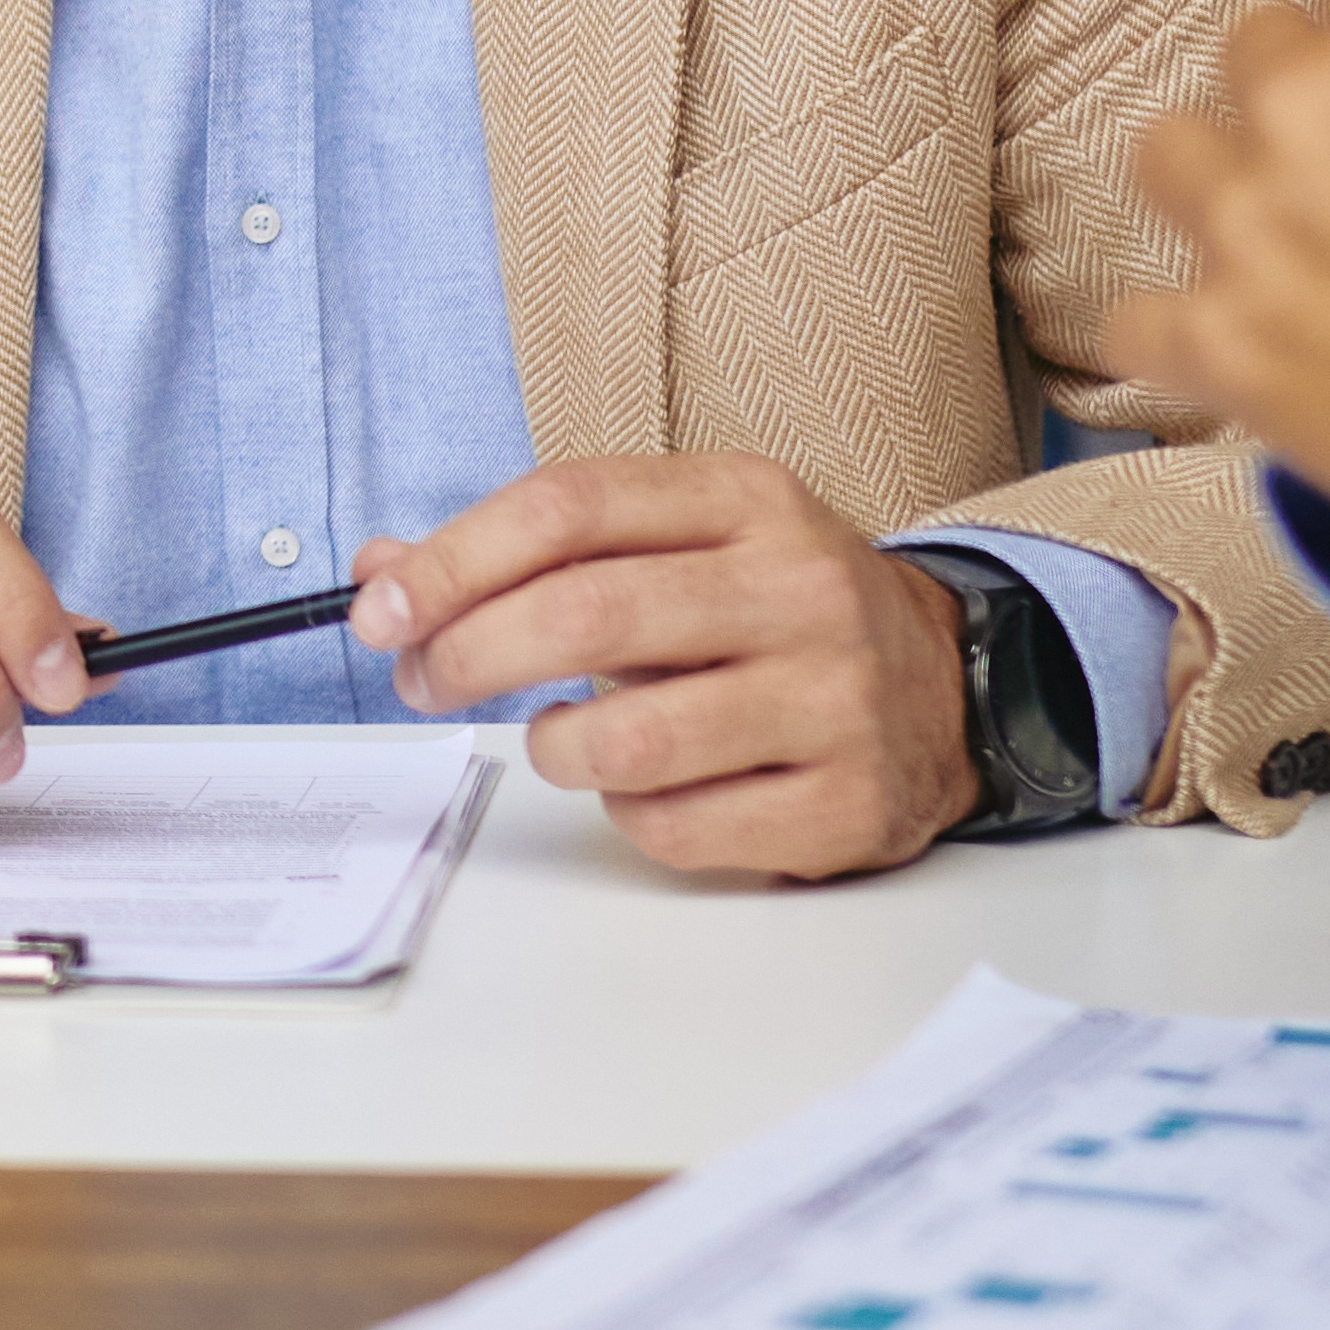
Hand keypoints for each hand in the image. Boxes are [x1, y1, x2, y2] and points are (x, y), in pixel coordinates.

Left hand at [342, 452, 985, 877]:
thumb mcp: (676, 544)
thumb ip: (534, 552)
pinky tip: (653, 786)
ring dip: (554, 749)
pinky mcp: (845, 803)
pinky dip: (631, 816)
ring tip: (562, 739)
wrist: (948, 687)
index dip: (453, 560)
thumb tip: (384, 569)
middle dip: (469, 654)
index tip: (381, 609)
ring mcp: (833, 700)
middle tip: (423, 679)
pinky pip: (676, 828)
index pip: (570, 507)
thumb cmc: (773, 613)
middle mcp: (799, 589)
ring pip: (624, 742)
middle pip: (586, 615)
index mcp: (747, 500)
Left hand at [1120, 0, 1329, 503]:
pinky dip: (1183, 335)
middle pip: (1267, 51)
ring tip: (1307, 239)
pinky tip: (1244, 345)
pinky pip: (1138, 321)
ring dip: (1230, 186)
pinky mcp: (1226, 347)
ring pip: (1176, 157)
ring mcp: (1254, 224)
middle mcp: (1310, 97)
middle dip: (1326, 95)